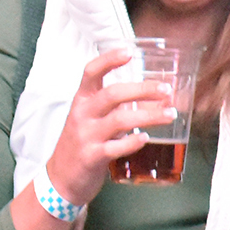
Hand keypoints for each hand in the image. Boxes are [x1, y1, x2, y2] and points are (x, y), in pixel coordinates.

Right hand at [45, 46, 176, 207]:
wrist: (60, 178)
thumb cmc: (80, 143)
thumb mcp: (89, 118)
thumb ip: (114, 106)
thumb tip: (151, 95)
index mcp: (81, 100)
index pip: (91, 72)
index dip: (109, 59)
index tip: (129, 51)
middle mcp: (82, 115)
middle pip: (113, 94)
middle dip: (143, 89)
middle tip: (166, 89)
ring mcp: (86, 136)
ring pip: (120, 120)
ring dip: (149, 116)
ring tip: (170, 114)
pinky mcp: (92, 157)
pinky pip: (115, 147)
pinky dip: (133, 142)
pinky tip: (146, 139)